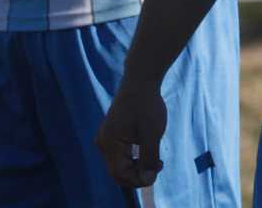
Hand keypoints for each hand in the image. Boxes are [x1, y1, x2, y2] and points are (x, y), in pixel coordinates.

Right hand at [95, 75, 166, 189]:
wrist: (140, 80)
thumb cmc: (147, 104)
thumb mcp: (152, 132)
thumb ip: (149, 157)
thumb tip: (147, 180)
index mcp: (109, 144)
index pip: (119, 175)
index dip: (138, 179)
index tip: (157, 170)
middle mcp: (103, 144)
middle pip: (118, 171)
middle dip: (138, 174)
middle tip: (159, 164)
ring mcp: (106, 138)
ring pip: (119, 164)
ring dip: (137, 166)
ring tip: (156, 158)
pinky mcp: (112, 134)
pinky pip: (120, 154)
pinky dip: (134, 157)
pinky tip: (148, 150)